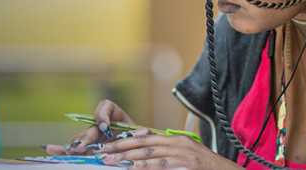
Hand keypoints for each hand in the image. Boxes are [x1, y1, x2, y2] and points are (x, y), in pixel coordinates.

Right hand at [42, 99, 135, 155]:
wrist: (139, 154)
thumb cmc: (143, 145)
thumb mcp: (145, 138)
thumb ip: (142, 133)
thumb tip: (143, 131)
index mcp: (116, 118)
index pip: (106, 107)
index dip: (102, 115)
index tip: (105, 128)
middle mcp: (102, 127)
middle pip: (90, 128)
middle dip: (86, 137)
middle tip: (83, 146)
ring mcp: (93, 139)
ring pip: (80, 139)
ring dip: (76, 145)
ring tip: (73, 151)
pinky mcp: (85, 151)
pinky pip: (71, 149)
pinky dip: (59, 149)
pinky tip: (48, 148)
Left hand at [91, 128, 242, 169]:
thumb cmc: (205, 169)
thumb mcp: (184, 159)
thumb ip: (166, 156)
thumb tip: (144, 160)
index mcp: (175, 140)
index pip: (145, 137)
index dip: (124, 141)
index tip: (106, 145)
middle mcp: (178, 143)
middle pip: (142, 143)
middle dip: (119, 147)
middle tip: (100, 152)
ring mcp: (183, 153)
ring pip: (149, 153)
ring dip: (126, 157)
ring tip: (109, 160)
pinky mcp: (187, 163)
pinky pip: (160, 165)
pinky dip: (143, 166)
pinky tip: (130, 167)